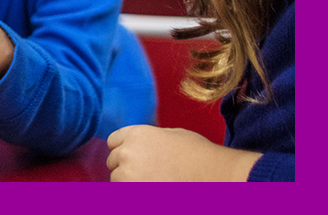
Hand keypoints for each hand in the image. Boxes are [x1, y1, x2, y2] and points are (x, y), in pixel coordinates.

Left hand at [106, 125, 261, 180]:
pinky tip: (154, 191)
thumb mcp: (173, 135)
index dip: (124, 149)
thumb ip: (149, 138)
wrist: (216, 177)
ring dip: (129, 183)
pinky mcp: (133, 195)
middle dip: (126, 167)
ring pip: (117, 181)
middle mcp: (127, 153)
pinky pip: (124, 195)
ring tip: (154, 183)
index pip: (113, 141)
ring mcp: (128, 176)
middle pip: (113, 162)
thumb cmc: (200, 156)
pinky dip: (135, 194)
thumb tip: (137, 145)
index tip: (133, 157)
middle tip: (148, 173)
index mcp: (136, 134)